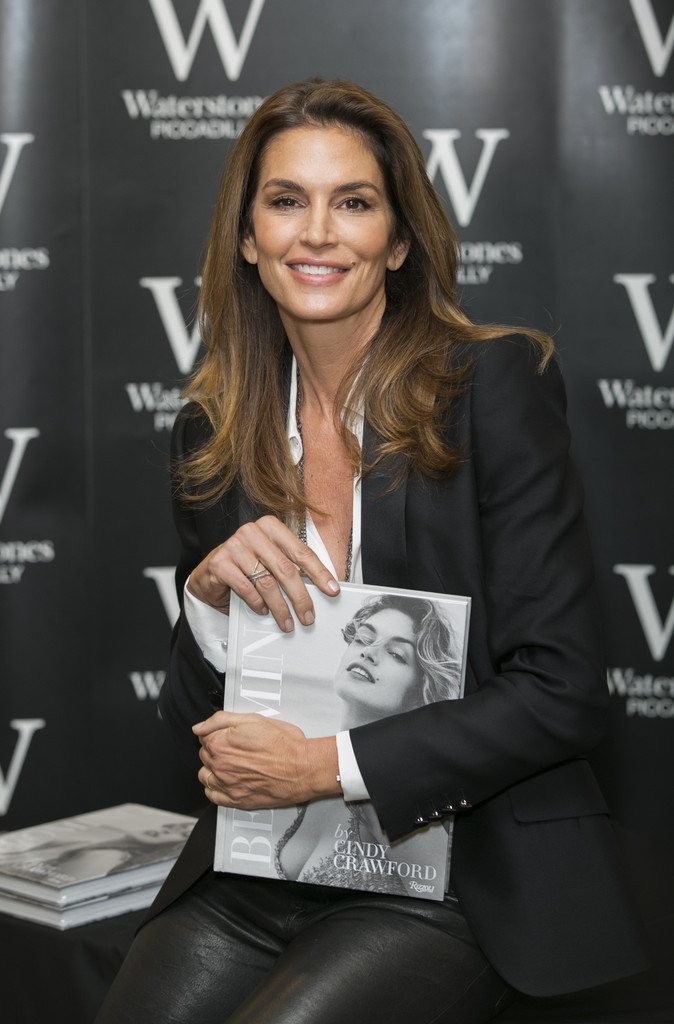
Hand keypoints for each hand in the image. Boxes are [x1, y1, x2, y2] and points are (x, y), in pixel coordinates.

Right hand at [186, 515, 339, 632]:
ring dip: (280, 607)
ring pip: (267, 582)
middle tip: (308, 614)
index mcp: (270, 527)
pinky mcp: (220, 563)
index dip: (319, 573)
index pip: (301, 551)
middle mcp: (252, 532)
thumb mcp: (270, 561)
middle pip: (286, 569)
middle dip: (301, 597)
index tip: (331, 589)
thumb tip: (319, 586)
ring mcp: (234, 546)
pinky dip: (258, 604)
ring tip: (287, 621)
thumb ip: (290, 566)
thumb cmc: (244, 567)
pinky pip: (247, 589)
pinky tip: (263, 611)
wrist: (209, 575)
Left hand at [194, 711, 340, 807]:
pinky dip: (216, 788)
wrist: (303, 768)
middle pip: (204, 755)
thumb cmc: (285, 745)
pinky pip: (213, 796)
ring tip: (231, 763)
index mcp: (221, 744)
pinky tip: (227, 781)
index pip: (203, 737)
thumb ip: (220, 720)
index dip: (216, 733)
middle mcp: (220, 766)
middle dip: (215, 749)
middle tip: (235, 747)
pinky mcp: (236, 800)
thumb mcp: (253, 719)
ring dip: (212, 769)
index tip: (227, 734)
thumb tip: (199, 727)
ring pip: (205, 775)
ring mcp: (227, 785)